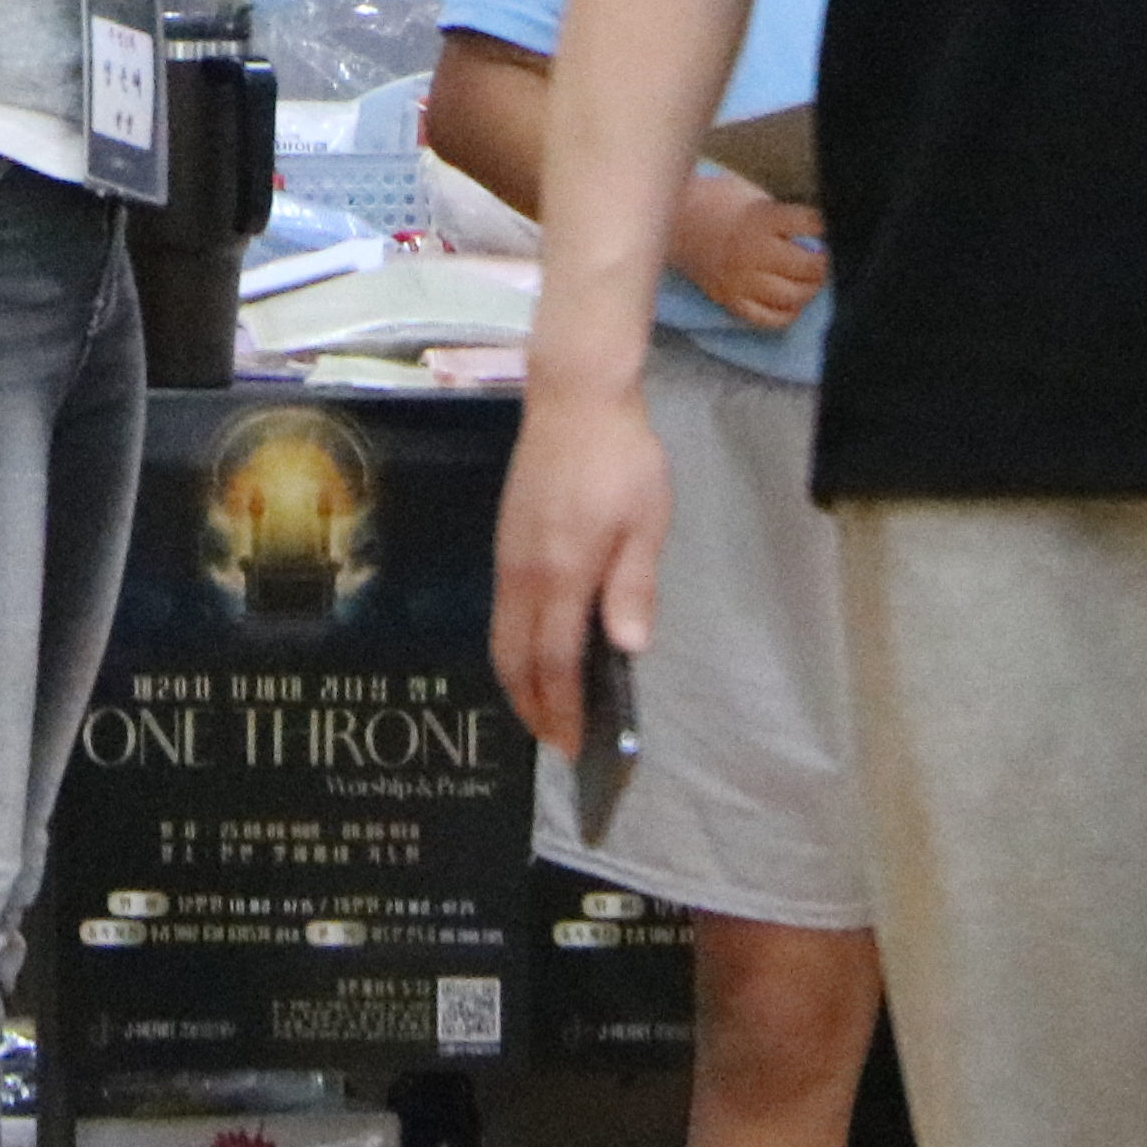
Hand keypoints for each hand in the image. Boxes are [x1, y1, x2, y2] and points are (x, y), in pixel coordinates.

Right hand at [489, 384, 670, 759]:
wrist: (573, 398)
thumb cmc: (620, 460)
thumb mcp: (645, 523)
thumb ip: (633, 587)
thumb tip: (628, 649)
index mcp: (562, 573)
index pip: (553, 661)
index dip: (561, 709)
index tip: (572, 748)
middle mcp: (523, 574)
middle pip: (514, 658)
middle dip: (531, 707)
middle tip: (555, 743)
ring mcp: (508, 558)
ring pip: (501, 637)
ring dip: (518, 681)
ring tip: (544, 710)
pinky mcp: (505, 542)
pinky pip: (502, 612)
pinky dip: (513, 648)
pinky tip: (536, 654)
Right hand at [664, 173, 825, 328]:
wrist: (673, 222)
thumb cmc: (718, 203)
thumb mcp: (754, 198)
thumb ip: (785, 218)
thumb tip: (821, 236)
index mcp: (760, 219)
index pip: (812, 225)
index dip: (826, 227)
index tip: (827, 228)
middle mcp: (752, 253)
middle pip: (808, 267)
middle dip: (823, 263)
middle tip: (822, 258)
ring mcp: (741, 281)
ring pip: (793, 296)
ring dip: (809, 288)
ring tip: (808, 278)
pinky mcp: (731, 301)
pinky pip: (770, 318)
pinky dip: (787, 311)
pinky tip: (789, 298)